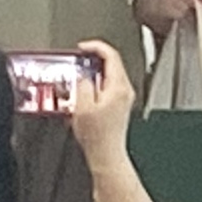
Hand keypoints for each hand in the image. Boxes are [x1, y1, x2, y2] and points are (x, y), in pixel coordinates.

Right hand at [69, 41, 136, 160]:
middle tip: (76, 61)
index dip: (95, 46)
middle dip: (92, 60)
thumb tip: (82, 74)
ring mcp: (124, 97)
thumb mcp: (82, 106)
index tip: (82, 47)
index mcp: (118, 86)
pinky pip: (108, 86)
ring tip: (76, 79)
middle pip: (111, 63)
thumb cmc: (98, 136)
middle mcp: (125, 90)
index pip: (111, 55)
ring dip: (92, 73)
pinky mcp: (120, 105)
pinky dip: (95, 84)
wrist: (106, 155)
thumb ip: (82, 84)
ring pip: (109, 75)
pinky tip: (82, 94)